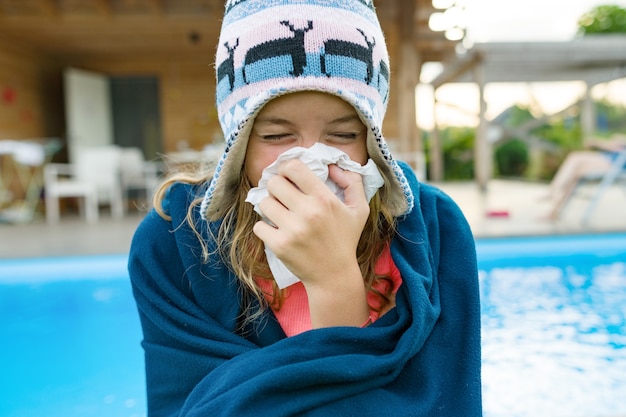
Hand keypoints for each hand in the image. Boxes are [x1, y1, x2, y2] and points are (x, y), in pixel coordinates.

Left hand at [253, 160, 370, 326]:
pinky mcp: (279, 245)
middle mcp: (308, 212)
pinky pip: (258, 225)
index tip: (288, 177)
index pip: (293, 167)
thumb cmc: (345, 239)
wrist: (334, 276)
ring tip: (280, 214)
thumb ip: (352, 182)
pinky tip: (277, 231)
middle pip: (274, 183)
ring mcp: (292, 229)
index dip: (287, 168)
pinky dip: (265, 228)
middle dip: (276, 187)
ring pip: (264, 203)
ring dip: (270, 207)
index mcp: (325, 199)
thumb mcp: (360, 209)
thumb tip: (333, 165)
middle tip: (283, 196)